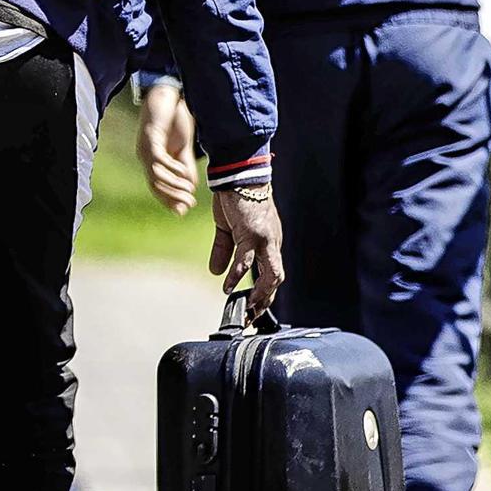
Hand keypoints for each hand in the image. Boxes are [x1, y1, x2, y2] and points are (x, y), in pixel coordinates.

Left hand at [136, 83, 198, 214]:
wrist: (168, 94)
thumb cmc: (174, 120)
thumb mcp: (183, 147)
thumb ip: (185, 166)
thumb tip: (191, 188)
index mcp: (153, 160)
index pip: (157, 187)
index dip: (169, 200)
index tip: (182, 212)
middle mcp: (145, 156)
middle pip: (155, 185)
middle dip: (172, 197)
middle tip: (189, 204)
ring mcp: (146, 147)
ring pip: (155, 174)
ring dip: (173, 184)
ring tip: (188, 191)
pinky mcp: (150, 136)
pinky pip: (158, 158)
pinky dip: (171, 167)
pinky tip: (183, 172)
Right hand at [209, 186, 286, 315]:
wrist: (239, 174)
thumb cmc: (236, 197)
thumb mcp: (227, 229)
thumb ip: (223, 251)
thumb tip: (215, 272)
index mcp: (267, 243)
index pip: (270, 274)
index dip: (263, 294)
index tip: (251, 310)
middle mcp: (271, 244)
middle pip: (275, 279)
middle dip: (264, 301)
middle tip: (250, 317)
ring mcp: (265, 239)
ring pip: (272, 274)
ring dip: (260, 294)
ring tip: (246, 308)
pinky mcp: (253, 233)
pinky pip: (247, 259)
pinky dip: (237, 275)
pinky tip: (227, 287)